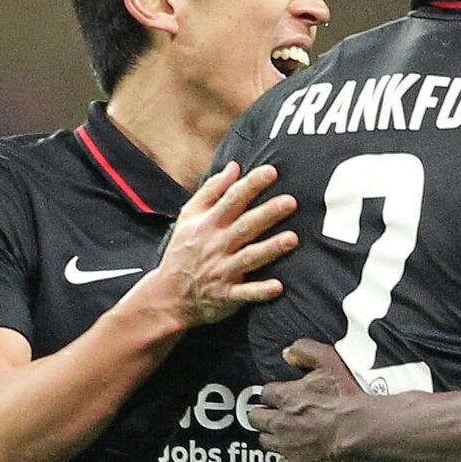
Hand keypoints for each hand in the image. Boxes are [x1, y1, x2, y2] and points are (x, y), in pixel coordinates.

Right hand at [144, 162, 298, 327]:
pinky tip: (278, 287)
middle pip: (245, 226)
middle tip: (291, 201)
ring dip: (270, 249)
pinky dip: (260, 291)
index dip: (251, 185)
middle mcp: (216, 245)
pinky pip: (245, 293)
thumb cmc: (183, 251)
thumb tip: (234, 166)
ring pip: (249, 257)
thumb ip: (212, 190)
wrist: (167, 295)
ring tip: (293, 239)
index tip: (271, 171)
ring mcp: (221, 271)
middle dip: (267, 214)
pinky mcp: (226, 295)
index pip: (232, 199)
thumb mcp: (189, 216)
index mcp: (208, 224)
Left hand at [250, 339, 366, 461]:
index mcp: (285, 396)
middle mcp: (280, 421)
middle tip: (279, 417)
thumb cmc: (348, 397)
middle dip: (266, 416)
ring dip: (274, 438)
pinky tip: (297, 456)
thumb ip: (305, 351)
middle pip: (257, 419)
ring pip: (265, 442)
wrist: (363, 430)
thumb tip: (288, 353)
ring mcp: (286, 446)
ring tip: (288, 436)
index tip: (280, 398)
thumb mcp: (330, 361)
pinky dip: (286, 461)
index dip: (273, 395)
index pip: (264, 393)